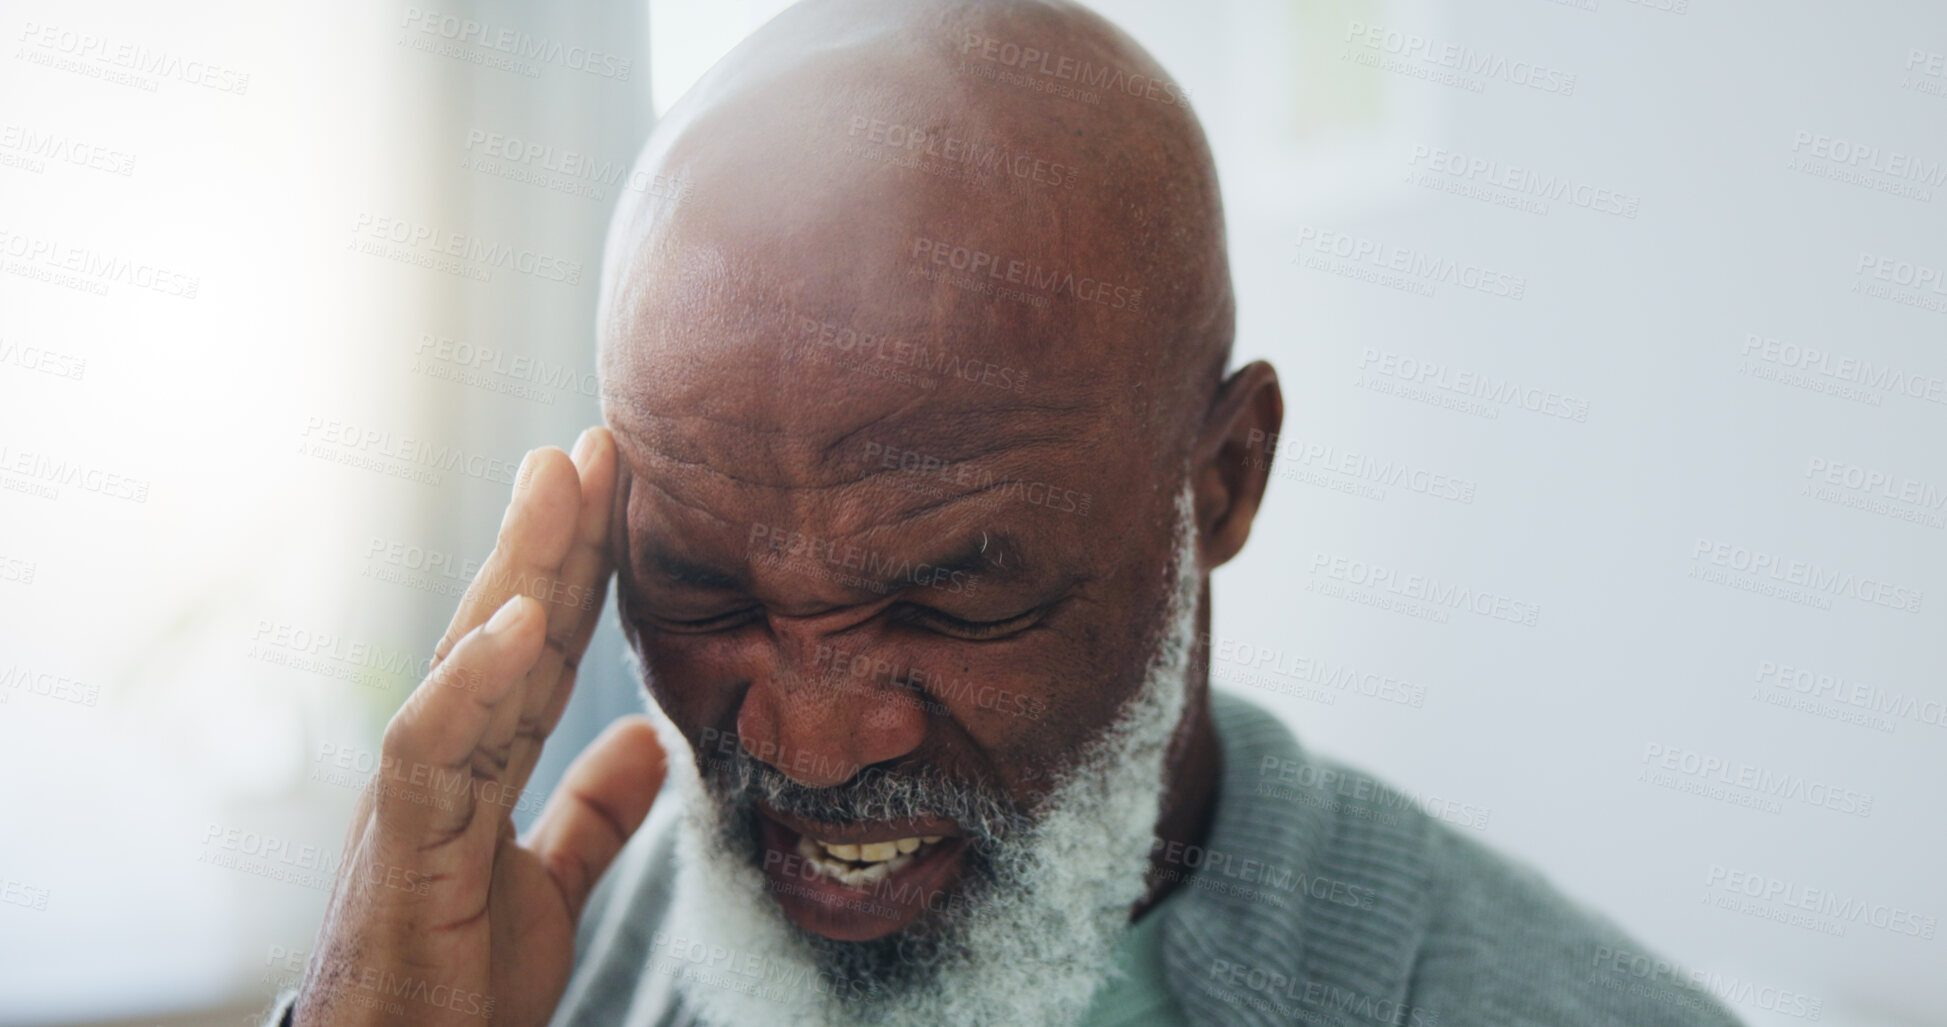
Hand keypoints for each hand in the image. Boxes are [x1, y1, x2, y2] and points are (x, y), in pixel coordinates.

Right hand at [293, 428, 665, 1026]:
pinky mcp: (400, 851)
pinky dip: (471, 681)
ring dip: (516, 569)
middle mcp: (442, 765)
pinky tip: (519, 620)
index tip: (625, 487)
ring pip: (467, 664)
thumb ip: (590, 816)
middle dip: (552, 534)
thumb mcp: (548, 890)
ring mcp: (414, 800)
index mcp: (479, 769)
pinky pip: (429, 751)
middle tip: (595, 441)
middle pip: (504, 630)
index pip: (542, 649)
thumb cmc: (455, 990)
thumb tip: (646, 741)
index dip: (585, 569)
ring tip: (559, 483)